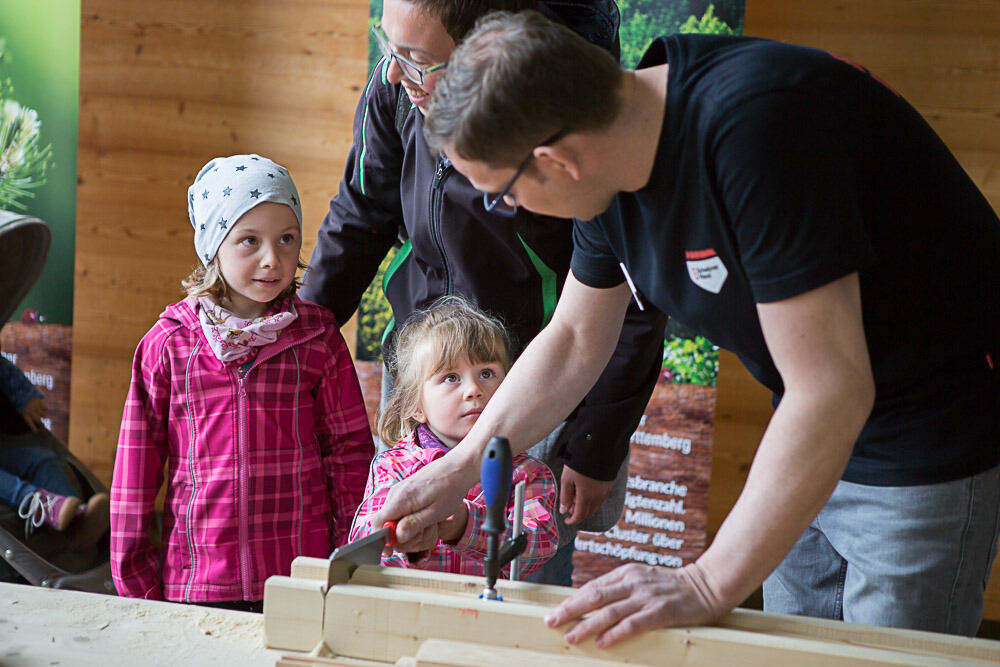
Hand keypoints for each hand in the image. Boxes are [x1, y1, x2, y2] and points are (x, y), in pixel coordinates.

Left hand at [21, 397, 46, 431]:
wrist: (23, 390)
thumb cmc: (21, 399)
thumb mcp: (21, 407)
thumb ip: (27, 414)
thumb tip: (35, 420)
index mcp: (24, 413)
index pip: (30, 423)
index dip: (33, 427)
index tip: (36, 431)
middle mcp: (31, 411)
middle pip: (38, 421)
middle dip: (41, 426)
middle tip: (43, 429)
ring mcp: (36, 407)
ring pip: (43, 414)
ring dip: (42, 414)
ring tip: (40, 413)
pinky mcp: (41, 402)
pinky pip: (46, 408)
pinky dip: (44, 408)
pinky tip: (41, 406)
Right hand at [371, 451, 477, 552]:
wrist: (458, 468)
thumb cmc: (450, 489)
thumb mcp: (435, 512)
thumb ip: (414, 524)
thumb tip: (397, 537)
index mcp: (400, 498)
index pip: (377, 522)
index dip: (382, 539)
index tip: (393, 549)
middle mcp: (395, 493)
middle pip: (385, 523)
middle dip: (401, 535)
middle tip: (424, 534)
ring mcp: (399, 491)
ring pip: (393, 518)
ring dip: (409, 528)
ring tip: (430, 525)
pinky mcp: (405, 491)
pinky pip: (400, 511)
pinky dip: (411, 519)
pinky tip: (427, 518)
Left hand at [544, 562, 723, 647]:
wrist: (707, 585)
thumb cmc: (672, 586)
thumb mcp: (642, 579)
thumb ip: (620, 589)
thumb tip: (593, 603)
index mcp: (627, 572)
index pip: (592, 587)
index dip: (572, 600)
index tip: (555, 612)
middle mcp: (633, 582)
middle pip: (594, 596)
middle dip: (570, 609)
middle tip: (551, 621)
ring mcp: (646, 596)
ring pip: (609, 611)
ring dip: (587, 625)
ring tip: (571, 636)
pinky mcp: (661, 611)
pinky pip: (633, 623)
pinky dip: (615, 633)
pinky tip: (603, 642)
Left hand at [560, 465, 614, 524]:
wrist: (599, 448)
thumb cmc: (579, 463)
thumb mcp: (567, 479)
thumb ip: (565, 496)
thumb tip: (564, 511)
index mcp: (586, 497)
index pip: (580, 516)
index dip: (572, 520)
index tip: (566, 520)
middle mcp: (598, 497)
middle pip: (588, 513)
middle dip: (578, 513)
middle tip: (569, 506)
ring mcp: (605, 491)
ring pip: (595, 506)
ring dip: (586, 506)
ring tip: (576, 497)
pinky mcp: (609, 484)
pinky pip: (601, 498)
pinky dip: (593, 500)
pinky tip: (586, 491)